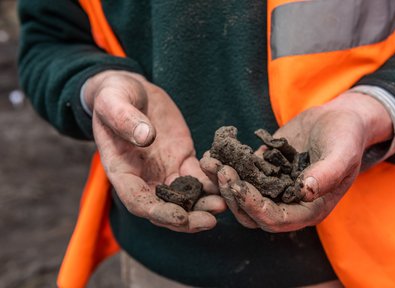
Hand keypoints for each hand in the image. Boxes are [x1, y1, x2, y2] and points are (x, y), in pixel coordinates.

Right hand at [84, 70, 225, 232]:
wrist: (132, 91)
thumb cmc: (114, 97)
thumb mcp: (113, 102)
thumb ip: (125, 120)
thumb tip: (145, 136)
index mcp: (122, 172)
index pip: (138, 202)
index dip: (159, 212)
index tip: (180, 217)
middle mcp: (144, 178)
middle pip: (166, 208)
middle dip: (188, 219)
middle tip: (211, 220)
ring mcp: (165, 170)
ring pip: (186, 197)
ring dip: (204, 205)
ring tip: (224, 204)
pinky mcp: (182, 159)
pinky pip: (198, 176)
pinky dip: (211, 183)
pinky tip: (225, 180)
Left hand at [201, 92, 392, 231]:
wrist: (338, 118)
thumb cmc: (346, 137)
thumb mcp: (342, 153)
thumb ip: (327, 174)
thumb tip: (305, 191)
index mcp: (309, 208)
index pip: (276, 219)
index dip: (255, 207)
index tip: (238, 186)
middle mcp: (288, 202)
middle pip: (252, 213)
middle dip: (234, 195)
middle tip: (222, 172)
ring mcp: (273, 186)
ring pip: (241, 195)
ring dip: (224, 183)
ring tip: (210, 162)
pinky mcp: (263, 169)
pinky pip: (241, 173)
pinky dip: (226, 165)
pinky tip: (213, 153)